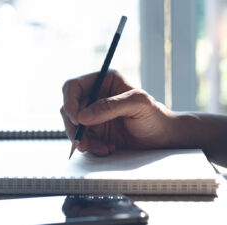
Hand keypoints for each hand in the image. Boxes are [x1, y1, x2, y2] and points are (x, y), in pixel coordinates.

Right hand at [60, 70, 176, 155]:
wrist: (162, 138)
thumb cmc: (155, 116)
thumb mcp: (137, 105)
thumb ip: (110, 107)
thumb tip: (82, 116)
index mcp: (103, 80)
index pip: (74, 86)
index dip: (70, 102)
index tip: (77, 119)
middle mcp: (94, 95)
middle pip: (68, 108)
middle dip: (73, 126)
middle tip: (81, 142)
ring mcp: (92, 114)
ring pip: (73, 126)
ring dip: (83, 140)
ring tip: (102, 148)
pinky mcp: (94, 130)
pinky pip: (82, 138)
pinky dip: (91, 146)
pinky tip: (106, 148)